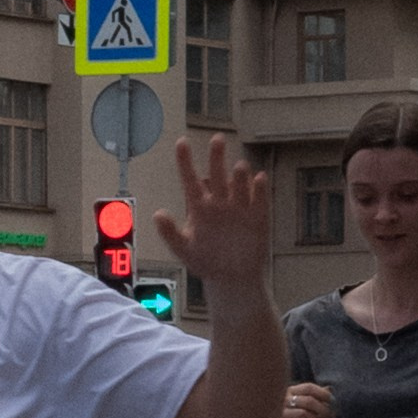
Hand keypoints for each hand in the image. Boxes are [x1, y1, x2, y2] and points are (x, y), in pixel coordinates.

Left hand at [152, 134, 268, 289]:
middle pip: (217, 173)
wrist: (232, 279)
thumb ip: (170, 233)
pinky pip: (260, 198)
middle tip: (217, 139)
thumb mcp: (184, 250)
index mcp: (199, 206)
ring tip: (238, 168)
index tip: (181, 142)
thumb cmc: (206, 262)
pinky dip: (260, 188)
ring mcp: (239, 206)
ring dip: (239, 175)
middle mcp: (219, 201)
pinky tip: (260, 178)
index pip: (190, 179)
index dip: (185, 161)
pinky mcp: (258, 215)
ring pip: (239, 183)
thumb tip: (157, 214)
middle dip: (217, 156)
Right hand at [252, 382, 333, 417]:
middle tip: (329, 416)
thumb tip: (330, 389)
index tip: (332, 401)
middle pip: (308, 401)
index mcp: (289, 391)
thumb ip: (314, 397)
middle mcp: (282, 400)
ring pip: (303, 414)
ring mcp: (279, 414)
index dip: (323, 394)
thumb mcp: (301, 406)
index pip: (308, 387)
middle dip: (323, 409)